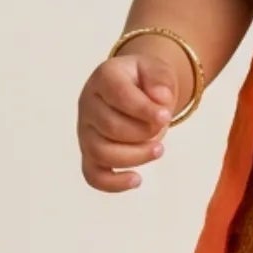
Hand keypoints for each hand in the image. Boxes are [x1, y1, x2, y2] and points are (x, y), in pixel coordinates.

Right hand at [77, 52, 177, 192]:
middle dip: (144, 132)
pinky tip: (137, 180)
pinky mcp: (90, 153)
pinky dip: (113, 184)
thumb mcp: (157, 69)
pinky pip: (93, 175)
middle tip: (162, 127)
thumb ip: (160, 79)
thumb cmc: (145, 80)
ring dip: (135, 156)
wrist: (137, 88)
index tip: (166, 116)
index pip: (119, 95)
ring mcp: (86, 131)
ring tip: (159, 150)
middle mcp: (88, 104)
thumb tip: (161, 99)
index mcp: (104, 78)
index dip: (144, 109)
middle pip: (111, 127)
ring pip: (100, 153)